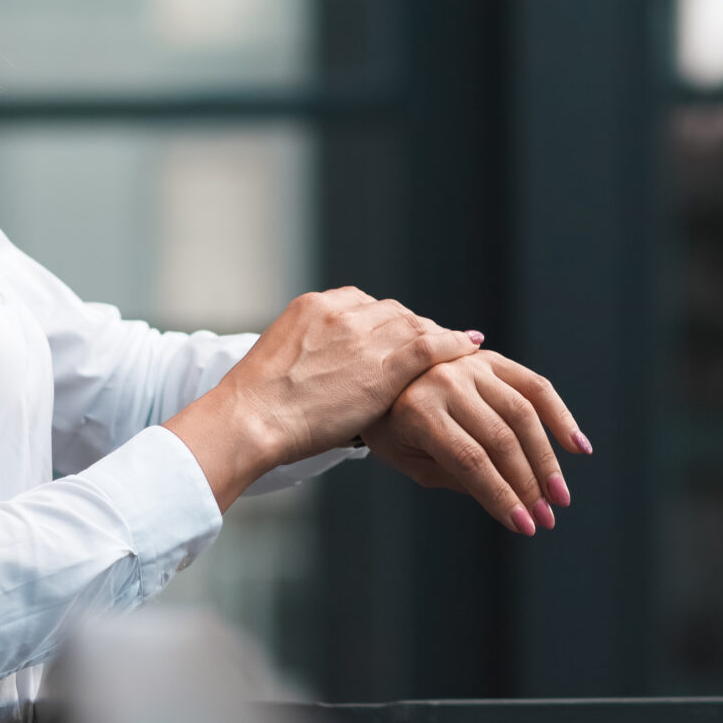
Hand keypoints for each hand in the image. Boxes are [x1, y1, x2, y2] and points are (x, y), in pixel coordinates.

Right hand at [166, 289, 477, 508]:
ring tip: (455, 349)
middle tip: (432, 345)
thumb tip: (326, 372)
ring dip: (436, 337)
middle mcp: (340, 310)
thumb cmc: (257, 407)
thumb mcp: (281, 361)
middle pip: (393, 312)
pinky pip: (429, 346)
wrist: (251, 418)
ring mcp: (364, 335)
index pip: (364, 304)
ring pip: (414, 326)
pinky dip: (452, 344)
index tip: (399, 335)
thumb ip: (310, 353)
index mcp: (312, 305)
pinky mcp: (383, 366)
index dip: (387, 322)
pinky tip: (470, 347)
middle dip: (413, 328)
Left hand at [361, 348, 587, 535]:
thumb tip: (510, 498)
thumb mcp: (411, 461)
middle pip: (500, 438)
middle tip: (547, 519)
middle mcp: (447, 382)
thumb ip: (456, 476)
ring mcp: (472, 366)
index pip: (470, 461)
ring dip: (547, 459)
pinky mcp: (492, 359)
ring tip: (559, 496)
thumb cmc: (393, 429)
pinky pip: (535, 386)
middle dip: (528, 484)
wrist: (381, 376)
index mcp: (419, 412)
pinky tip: (578, 446)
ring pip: (523, 413)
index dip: (500, 495)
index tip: (524, 526)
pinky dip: (560, 415)